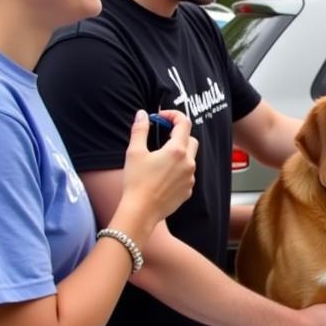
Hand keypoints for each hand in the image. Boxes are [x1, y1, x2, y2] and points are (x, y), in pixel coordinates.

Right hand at [121, 110, 197, 224]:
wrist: (141, 211)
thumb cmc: (137, 182)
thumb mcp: (134, 152)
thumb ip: (140, 130)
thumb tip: (142, 114)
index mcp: (177, 150)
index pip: (184, 123)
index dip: (173, 115)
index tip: (161, 117)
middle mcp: (188, 163)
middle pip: (191, 140)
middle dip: (178, 134)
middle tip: (162, 136)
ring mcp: (190, 178)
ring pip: (190, 158)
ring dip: (179, 153)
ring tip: (160, 158)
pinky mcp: (188, 190)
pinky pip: (187, 174)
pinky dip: (178, 170)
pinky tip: (162, 175)